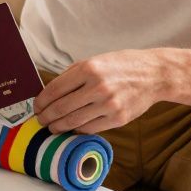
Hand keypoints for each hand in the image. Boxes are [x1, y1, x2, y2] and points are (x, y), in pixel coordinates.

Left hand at [33, 50, 165, 133]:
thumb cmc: (122, 66)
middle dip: (46, 117)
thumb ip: (73, 74)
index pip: (55, 90)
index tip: (36, 107)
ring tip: (52, 127)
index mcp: (89, 69)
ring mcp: (109, 104)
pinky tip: (72, 129)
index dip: (41, 101)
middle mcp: (97, 86)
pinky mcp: (118, 118)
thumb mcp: (96, 60)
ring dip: (58, 127)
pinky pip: (90, 129)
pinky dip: (77, 130)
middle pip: (61, 108)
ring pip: (73, 122)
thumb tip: (50, 92)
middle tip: (40, 120)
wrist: (154, 74)